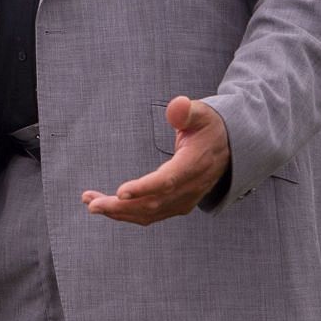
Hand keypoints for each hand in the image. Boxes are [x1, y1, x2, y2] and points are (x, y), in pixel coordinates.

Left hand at [80, 96, 230, 225]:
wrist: (230, 149)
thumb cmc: (210, 127)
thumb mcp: (202, 113)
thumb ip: (187, 111)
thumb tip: (177, 105)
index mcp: (194, 165)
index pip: (168, 181)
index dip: (144, 188)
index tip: (120, 192)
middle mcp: (190, 188)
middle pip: (153, 203)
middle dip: (120, 206)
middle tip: (91, 203)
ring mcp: (184, 200)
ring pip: (149, 214)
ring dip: (118, 212)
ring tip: (91, 203)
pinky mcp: (177, 205)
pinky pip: (150, 215)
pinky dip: (127, 214)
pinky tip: (108, 207)